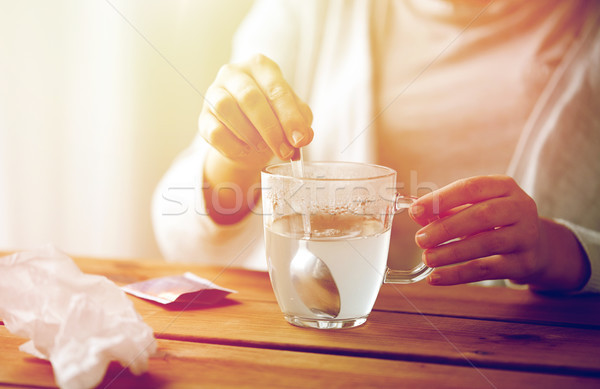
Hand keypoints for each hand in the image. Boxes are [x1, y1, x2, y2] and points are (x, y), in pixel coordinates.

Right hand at [199, 54, 312, 169]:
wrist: (247, 136)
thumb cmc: (272, 117)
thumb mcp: (292, 115)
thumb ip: (301, 121)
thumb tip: (303, 136)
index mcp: (260, 66)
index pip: (276, 89)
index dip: (289, 117)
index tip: (299, 140)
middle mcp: (234, 73)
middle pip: (249, 97)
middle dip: (270, 128)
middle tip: (283, 151)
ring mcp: (214, 92)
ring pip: (226, 109)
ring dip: (249, 134)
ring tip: (263, 148)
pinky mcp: (203, 117)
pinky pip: (214, 131)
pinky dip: (232, 145)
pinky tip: (245, 150)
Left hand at [409, 175, 543, 285]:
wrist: (537, 246)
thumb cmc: (496, 222)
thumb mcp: (474, 208)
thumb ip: (445, 210)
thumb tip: (417, 213)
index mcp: (504, 186)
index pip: (470, 187)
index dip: (441, 199)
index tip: (415, 211)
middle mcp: (520, 207)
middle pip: (481, 215)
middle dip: (446, 228)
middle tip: (420, 239)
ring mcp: (526, 236)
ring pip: (486, 243)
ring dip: (452, 252)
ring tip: (428, 258)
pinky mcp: (524, 263)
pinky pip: (487, 269)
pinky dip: (458, 274)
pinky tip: (436, 277)